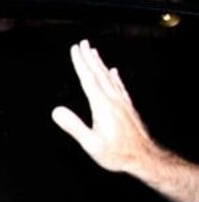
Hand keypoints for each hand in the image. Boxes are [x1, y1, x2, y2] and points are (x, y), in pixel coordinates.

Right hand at [51, 40, 155, 172]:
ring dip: (100, 64)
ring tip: (94, 52)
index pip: (88, 80)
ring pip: (110, 78)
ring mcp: (122, 103)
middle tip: (83, 43)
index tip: (75, 49)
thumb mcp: (91, 144)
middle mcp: (113, 100)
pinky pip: (120, 87)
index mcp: (102, 106)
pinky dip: (115, 77)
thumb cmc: (117, 154)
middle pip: (99, 74)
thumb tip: (56, 111)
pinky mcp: (128, 108)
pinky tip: (114, 72)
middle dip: (89, 58)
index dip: (80, 63)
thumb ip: (74, 126)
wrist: (145, 159)